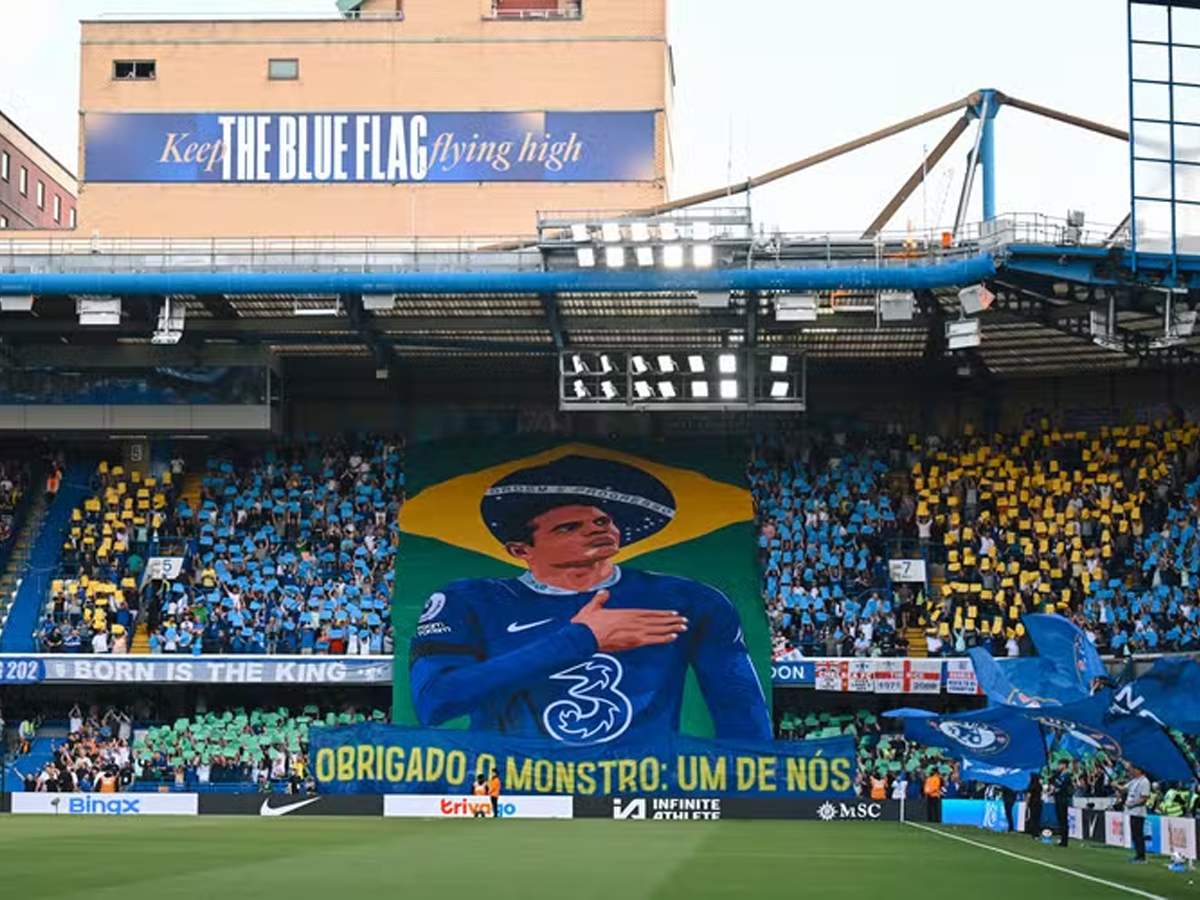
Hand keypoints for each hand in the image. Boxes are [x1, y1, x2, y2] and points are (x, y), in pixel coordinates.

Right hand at [571, 589, 686, 652]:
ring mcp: (635, 631)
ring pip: (658, 629)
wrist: (584, 636)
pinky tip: (673, 637)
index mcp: (626, 613)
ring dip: (672, 628)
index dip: (661, 614)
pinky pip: (652, 639)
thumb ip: (601, 599)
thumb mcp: (593, 607)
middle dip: (672, 621)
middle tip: (685, 620)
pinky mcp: (633, 641)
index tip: (672, 614)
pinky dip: (664, 638)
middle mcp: (634, 621)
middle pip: (657, 620)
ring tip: (684, 627)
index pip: (649, 613)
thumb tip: (604, 593)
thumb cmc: (587, 624)